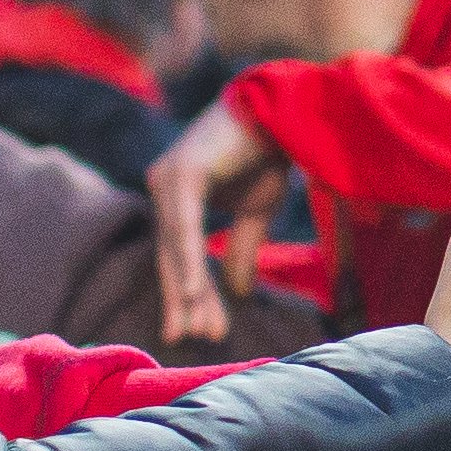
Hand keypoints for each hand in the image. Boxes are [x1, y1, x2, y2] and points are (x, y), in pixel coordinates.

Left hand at [146, 102, 278, 346]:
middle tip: (196, 337)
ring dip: (188, 289)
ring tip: (198, 327)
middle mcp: (165, 185)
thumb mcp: (255, 212)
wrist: (286, 113)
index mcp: (177, 195)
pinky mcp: (182, 173)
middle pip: (170, 255)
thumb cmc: (268, 154)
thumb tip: (238, 292)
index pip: (177, 253)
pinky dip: (187, 261)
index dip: (191, 292)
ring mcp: (168, 178)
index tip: (201, 330)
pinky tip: (191, 292)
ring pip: (175, 246)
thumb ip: (240, 249)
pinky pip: (184, 227)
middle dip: (185, 299)